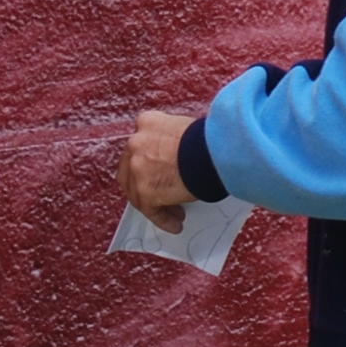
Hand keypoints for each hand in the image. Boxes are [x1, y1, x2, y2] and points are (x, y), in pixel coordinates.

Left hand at [121, 109, 200, 230]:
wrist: (214, 151)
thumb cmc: (210, 139)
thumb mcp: (187, 126)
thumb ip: (173, 138)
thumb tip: (180, 154)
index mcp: (146, 122)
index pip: (141, 144)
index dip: (149, 159)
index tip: (158, 170)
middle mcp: (136, 143)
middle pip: (131, 168)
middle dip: (144, 182)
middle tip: (160, 193)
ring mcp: (137, 168)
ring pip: (137, 192)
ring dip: (154, 204)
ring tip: (175, 213)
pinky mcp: (145, 191)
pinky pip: (151, 210)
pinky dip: (163, 219)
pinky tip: (175, 224)